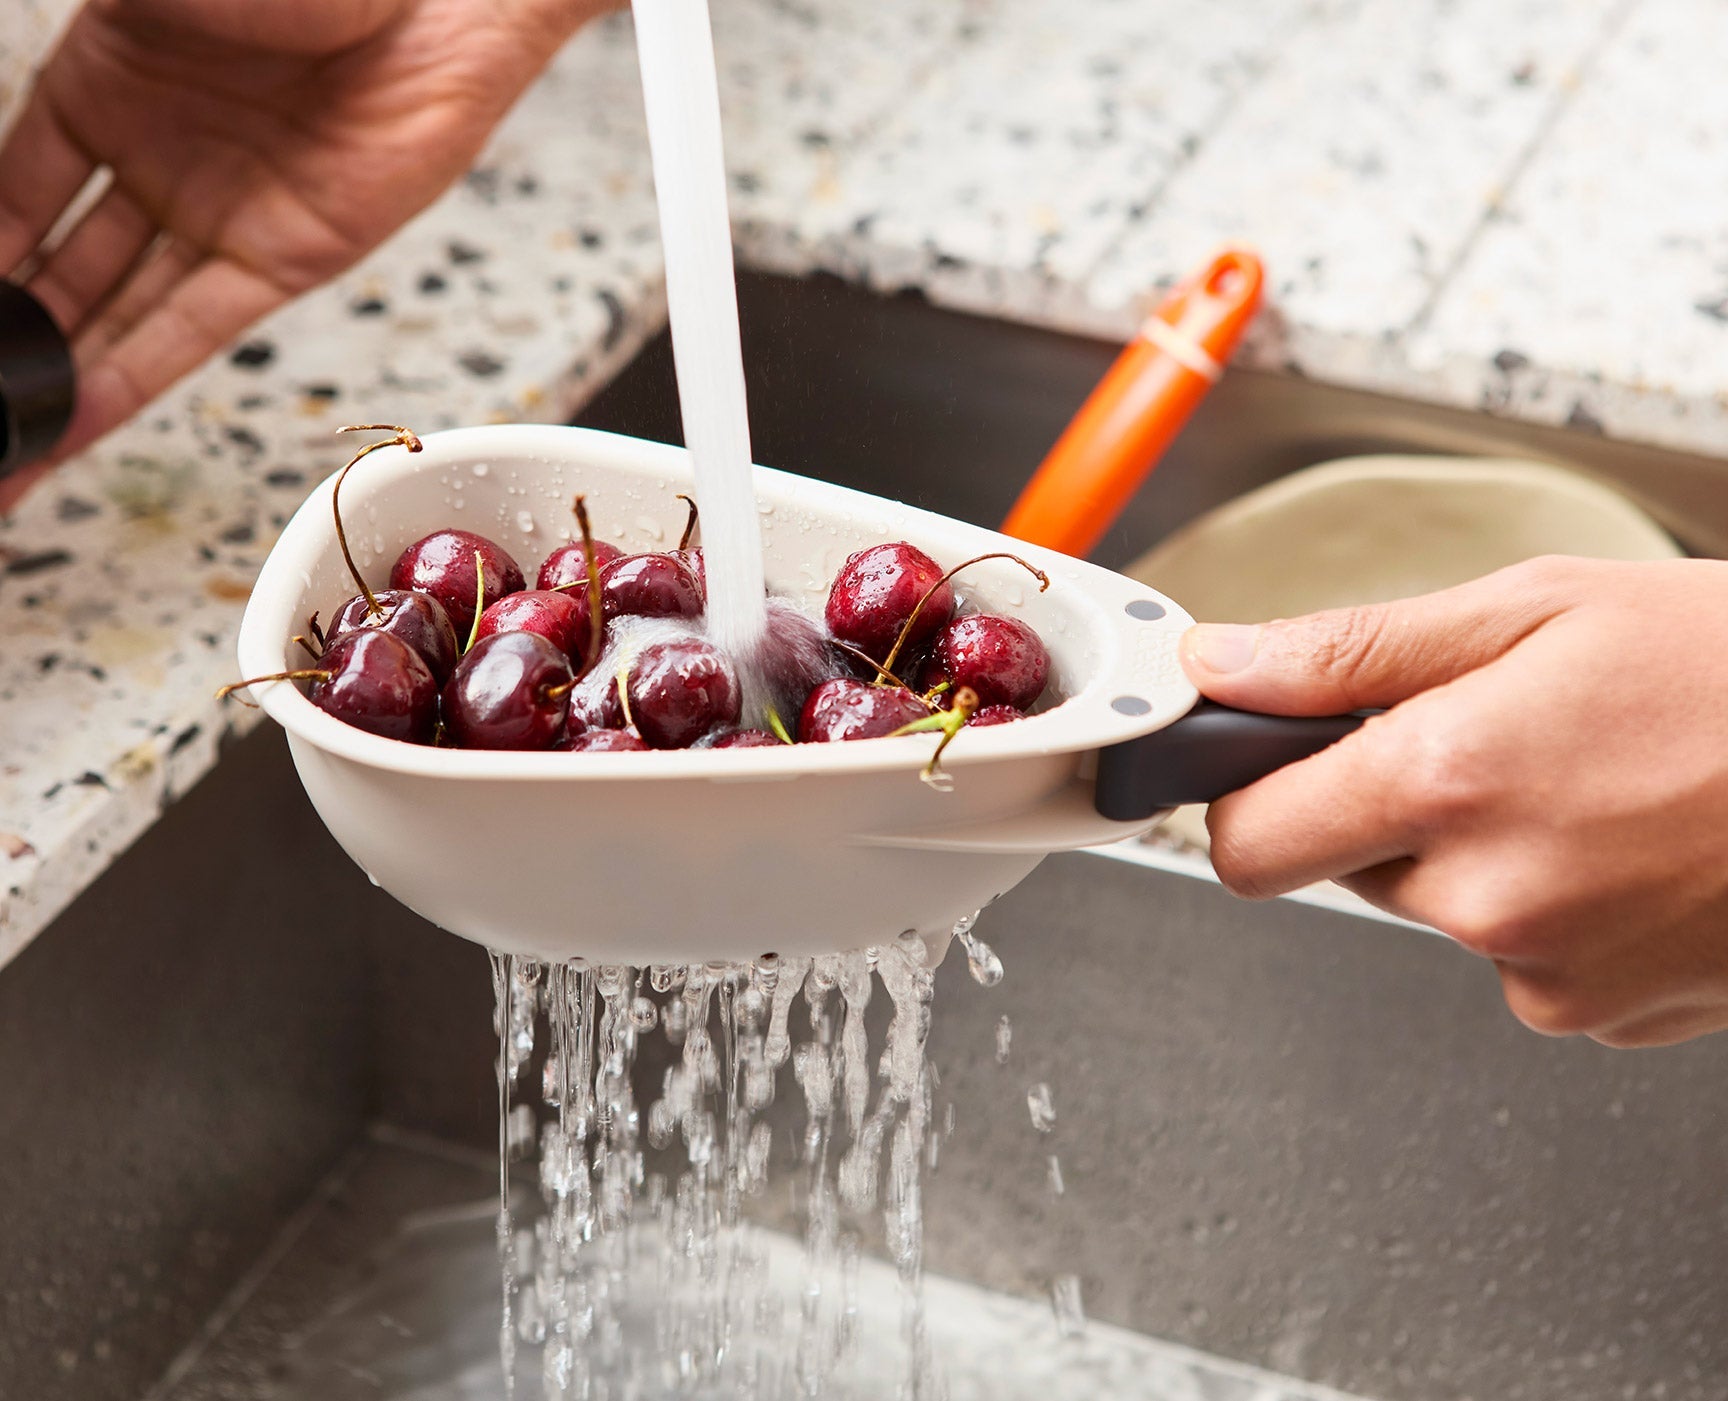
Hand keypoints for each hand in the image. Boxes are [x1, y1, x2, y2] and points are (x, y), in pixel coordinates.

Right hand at [0, 0, 599, 507]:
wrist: (438, 3)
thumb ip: (105, 35)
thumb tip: (18, 74)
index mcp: (100, 88)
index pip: (11, 198)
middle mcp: (151, 162)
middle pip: (56, 273)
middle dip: (11, 349)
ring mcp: (216, 216)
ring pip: (116, 316)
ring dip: (56, 386)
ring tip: (5, 450)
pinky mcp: (283, 261)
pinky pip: (192, 331)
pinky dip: (131, 380)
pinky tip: (72, 425)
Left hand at [1179, 556, 1727, 1047]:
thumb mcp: (1535, 609)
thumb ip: (1350, 650)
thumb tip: (1221, 667)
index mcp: (1446, 782)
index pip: (1244, 843)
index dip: (1244, 799)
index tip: (1268, 766)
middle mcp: (1485, 898)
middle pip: (1343, 870)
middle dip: (1385, 809)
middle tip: (1493, 741)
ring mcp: (1547, 972)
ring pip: (1440, 911)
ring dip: (1478, 855)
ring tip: (1586, 784)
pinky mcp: (1603, 1016)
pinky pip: (1521, 959)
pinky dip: (1549, 908)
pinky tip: (1626, 847)